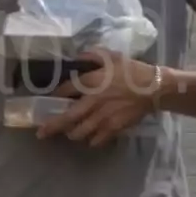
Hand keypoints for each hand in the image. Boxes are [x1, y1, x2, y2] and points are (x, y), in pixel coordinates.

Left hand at [37, 51, 160, 147]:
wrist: (154, 88)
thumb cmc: (132, 70)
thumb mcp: (111, 56)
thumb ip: (91, 56)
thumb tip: (76, 58)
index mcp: (90, 81)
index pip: (65, 90)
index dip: (55, 95)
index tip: (49, 98)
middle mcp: (93, 102)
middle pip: (67, 118)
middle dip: (52, 126)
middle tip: (41, 133)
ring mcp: (103, 117)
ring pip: (80, 132)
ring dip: (72, 133)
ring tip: (69, 132)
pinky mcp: (113, 128)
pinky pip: (96, 140)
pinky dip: (90, 140)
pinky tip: (90, 137)